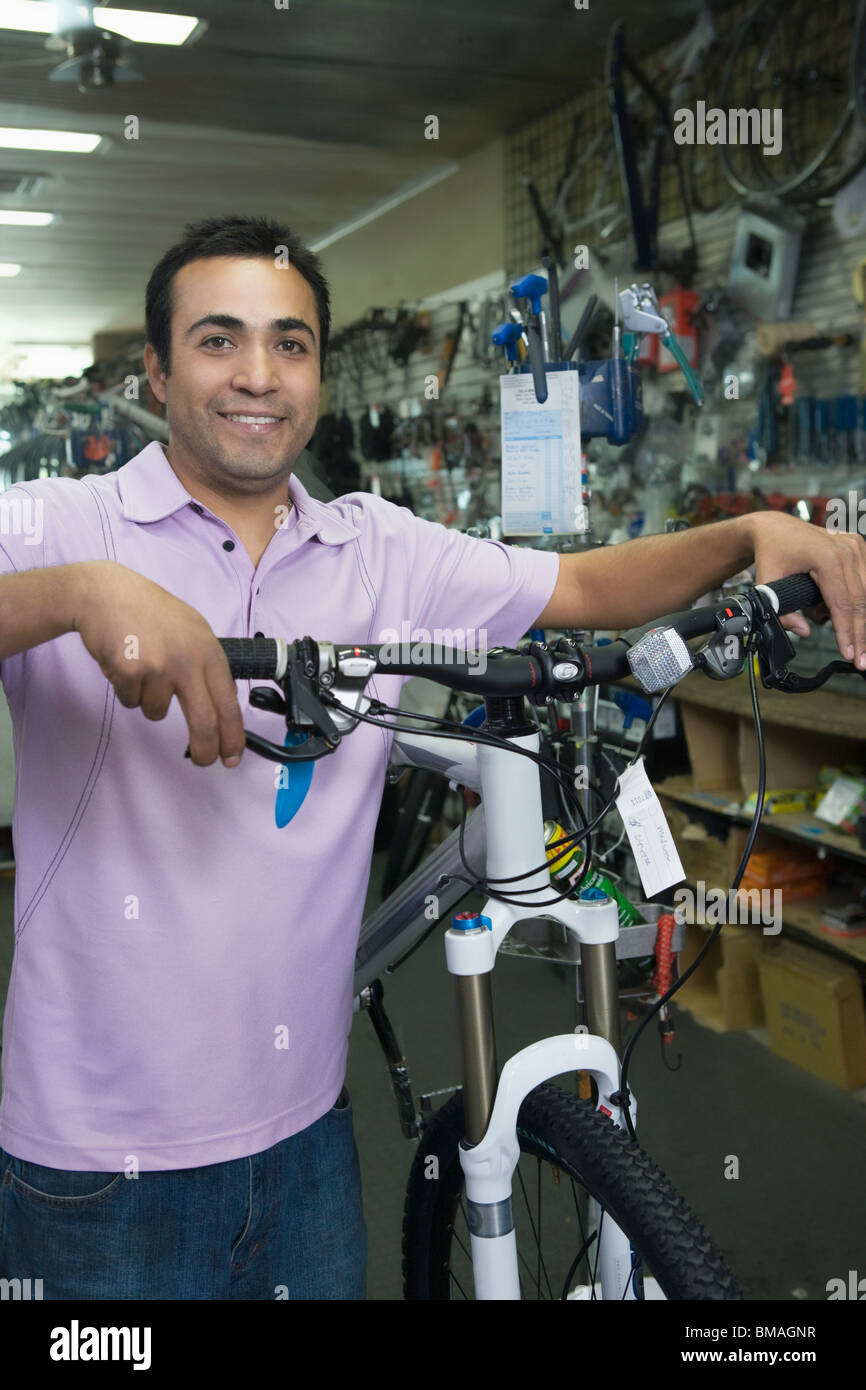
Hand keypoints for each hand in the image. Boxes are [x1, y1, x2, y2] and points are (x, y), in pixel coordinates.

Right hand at [71, 561, 245, 766]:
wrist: (106, 595)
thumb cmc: (150, 613)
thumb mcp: (194, 631)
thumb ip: (207, 665)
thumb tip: (222, 706)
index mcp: (209, 651)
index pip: (229, 703)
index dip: (232, 735)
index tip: (232, 756)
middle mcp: (187, 660)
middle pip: (203, 721)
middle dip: (205, 748)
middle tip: (203, 761)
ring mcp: (158, 667)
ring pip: (156, 712)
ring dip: (147, 700)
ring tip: (142, 666)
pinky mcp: (129, 672)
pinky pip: (130, 700)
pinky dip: (126, 689)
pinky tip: (124, 661)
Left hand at [746, 511, 865, 667]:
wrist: (774, 528)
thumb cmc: (771, 553)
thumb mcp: (766, 584)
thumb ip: (781, 612)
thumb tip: (804, 631)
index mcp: (826, 557)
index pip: (842, 603)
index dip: (847, 632)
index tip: (849, 654)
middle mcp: (847, 550)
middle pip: (861, 601)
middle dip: (861, 634)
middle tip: (861, 659)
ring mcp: (855, 547)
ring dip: (861, 620)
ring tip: (851, 641)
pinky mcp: (859, 547)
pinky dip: (858, 602)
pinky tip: (843, 616)